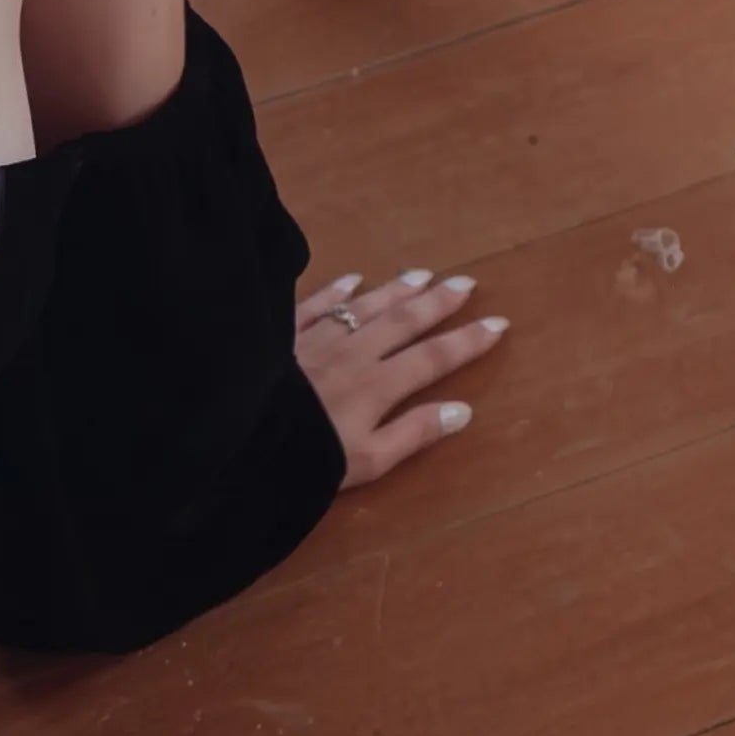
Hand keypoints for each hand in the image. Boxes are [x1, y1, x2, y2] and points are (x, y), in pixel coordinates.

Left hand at [296, 267, 508, 485]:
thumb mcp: (367, 461)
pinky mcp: (282, 335)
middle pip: (402, 323)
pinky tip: (352, 279)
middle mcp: (352, 354)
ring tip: (422, 274)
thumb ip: (413, 434)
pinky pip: (314, 305)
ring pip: (363, 307)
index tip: (497, 323)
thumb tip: (462, 411)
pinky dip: (336, 290)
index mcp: (376, 387)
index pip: (432, 359)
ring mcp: (316, 339)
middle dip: (437, 303)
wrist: (237, 437)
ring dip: (395, 290)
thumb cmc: (303, 459)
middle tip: (465, 283)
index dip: (467, 342)